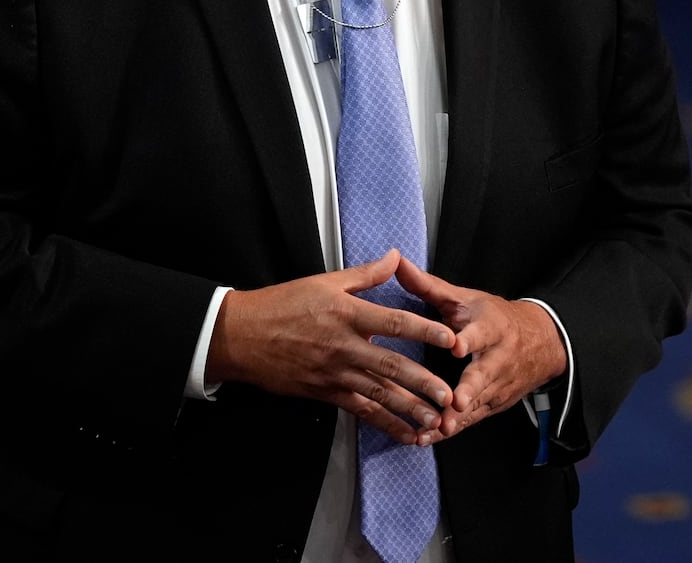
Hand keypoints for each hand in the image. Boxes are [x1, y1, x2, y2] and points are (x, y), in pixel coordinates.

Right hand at [207, 250, 456, 444]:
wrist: (241, 335)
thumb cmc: (281, 304)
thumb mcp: (323, 282)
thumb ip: (365, 274)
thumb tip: (395, 257)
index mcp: (347, 314)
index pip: (395, 322)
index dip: (425, 331)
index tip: (451, 339)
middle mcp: (344, 346)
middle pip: (391, 365)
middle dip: (423, 382)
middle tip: (450, 394)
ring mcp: (335, 373)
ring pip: (379, 394)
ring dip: (410, 409)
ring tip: (437, 420)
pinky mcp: (325, 392)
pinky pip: (361, 411)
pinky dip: (385, 424)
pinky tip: (406, 434)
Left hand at [395, 258, 566, 440]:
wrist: (541, 342)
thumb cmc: (493, 317)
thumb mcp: (466, 299)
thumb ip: (429, 286)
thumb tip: (397, 262)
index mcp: (491, 327)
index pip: (481, 333)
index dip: (470, 340)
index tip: (457, 346)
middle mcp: (498, 358)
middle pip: (484, 376)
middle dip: (469, 390)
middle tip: (454, 403)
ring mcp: (498, 385)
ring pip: (476, 404)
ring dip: (456, 418)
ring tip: (434, 430)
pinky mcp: (493, 404)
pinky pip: (471, 419)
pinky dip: (451, 430)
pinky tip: (428, 438)